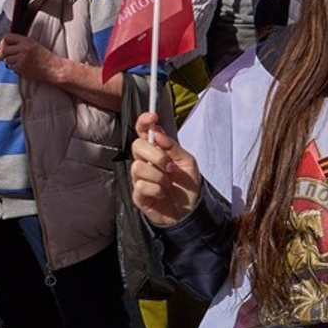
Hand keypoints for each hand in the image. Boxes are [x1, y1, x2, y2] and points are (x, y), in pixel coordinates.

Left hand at [0, 34, 62, 83]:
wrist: (54, 68)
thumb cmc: (46, 58)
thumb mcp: (34, 45)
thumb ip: (21, 44)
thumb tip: (4, 47)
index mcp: (27, 41)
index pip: (7, 37)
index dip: (3, 42)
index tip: (4, 46)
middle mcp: (24, 48)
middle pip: (3, 49)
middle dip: (1, 54)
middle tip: (2, 56)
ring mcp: (22, 58)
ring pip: (6, 59)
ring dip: (8, 61)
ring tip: (16, 62)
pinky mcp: (22, 67)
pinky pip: (11, 66)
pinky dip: (13, 67)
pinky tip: (21, 66)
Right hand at [130, 110, 201, 227]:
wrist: (190, 210)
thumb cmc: (187, 186)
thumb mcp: (188, 162)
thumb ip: (173, 147)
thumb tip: (158, 132)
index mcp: (157, 152)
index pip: (143, 132)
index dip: (144, 122)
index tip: (151, 117)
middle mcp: (145, 162)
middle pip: (137, 146)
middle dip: (156, 155)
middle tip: (170, 167)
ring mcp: (139, 178)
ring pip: (138, 167)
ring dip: (159, 176)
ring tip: (168, 184)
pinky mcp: (137, 195)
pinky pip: (141, 186)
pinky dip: (157, 189)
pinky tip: (163, 194)